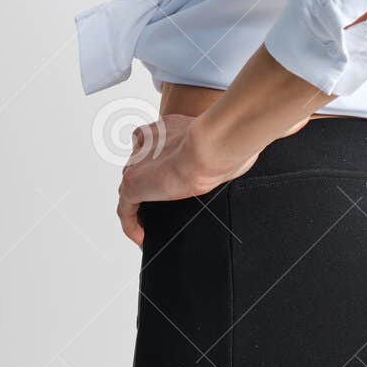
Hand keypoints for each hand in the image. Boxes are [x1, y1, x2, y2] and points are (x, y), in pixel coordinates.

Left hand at [116, 112, 259, 246]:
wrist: (212, 144)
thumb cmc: (222, 140)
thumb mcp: (221, 141)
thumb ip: (221, 147)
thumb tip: (241, 157)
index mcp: (166, 128)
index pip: (153, 144)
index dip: (158, 161)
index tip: (167, 175)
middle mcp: (147, 142)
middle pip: (139, 166)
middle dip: (148, 184)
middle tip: (161, 204)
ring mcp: (137, 163)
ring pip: (132, 187)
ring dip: (139, 205)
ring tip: (150, 223)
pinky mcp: (133, 185)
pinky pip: (125, 210)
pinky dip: (131, 225)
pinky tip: (141, 238)